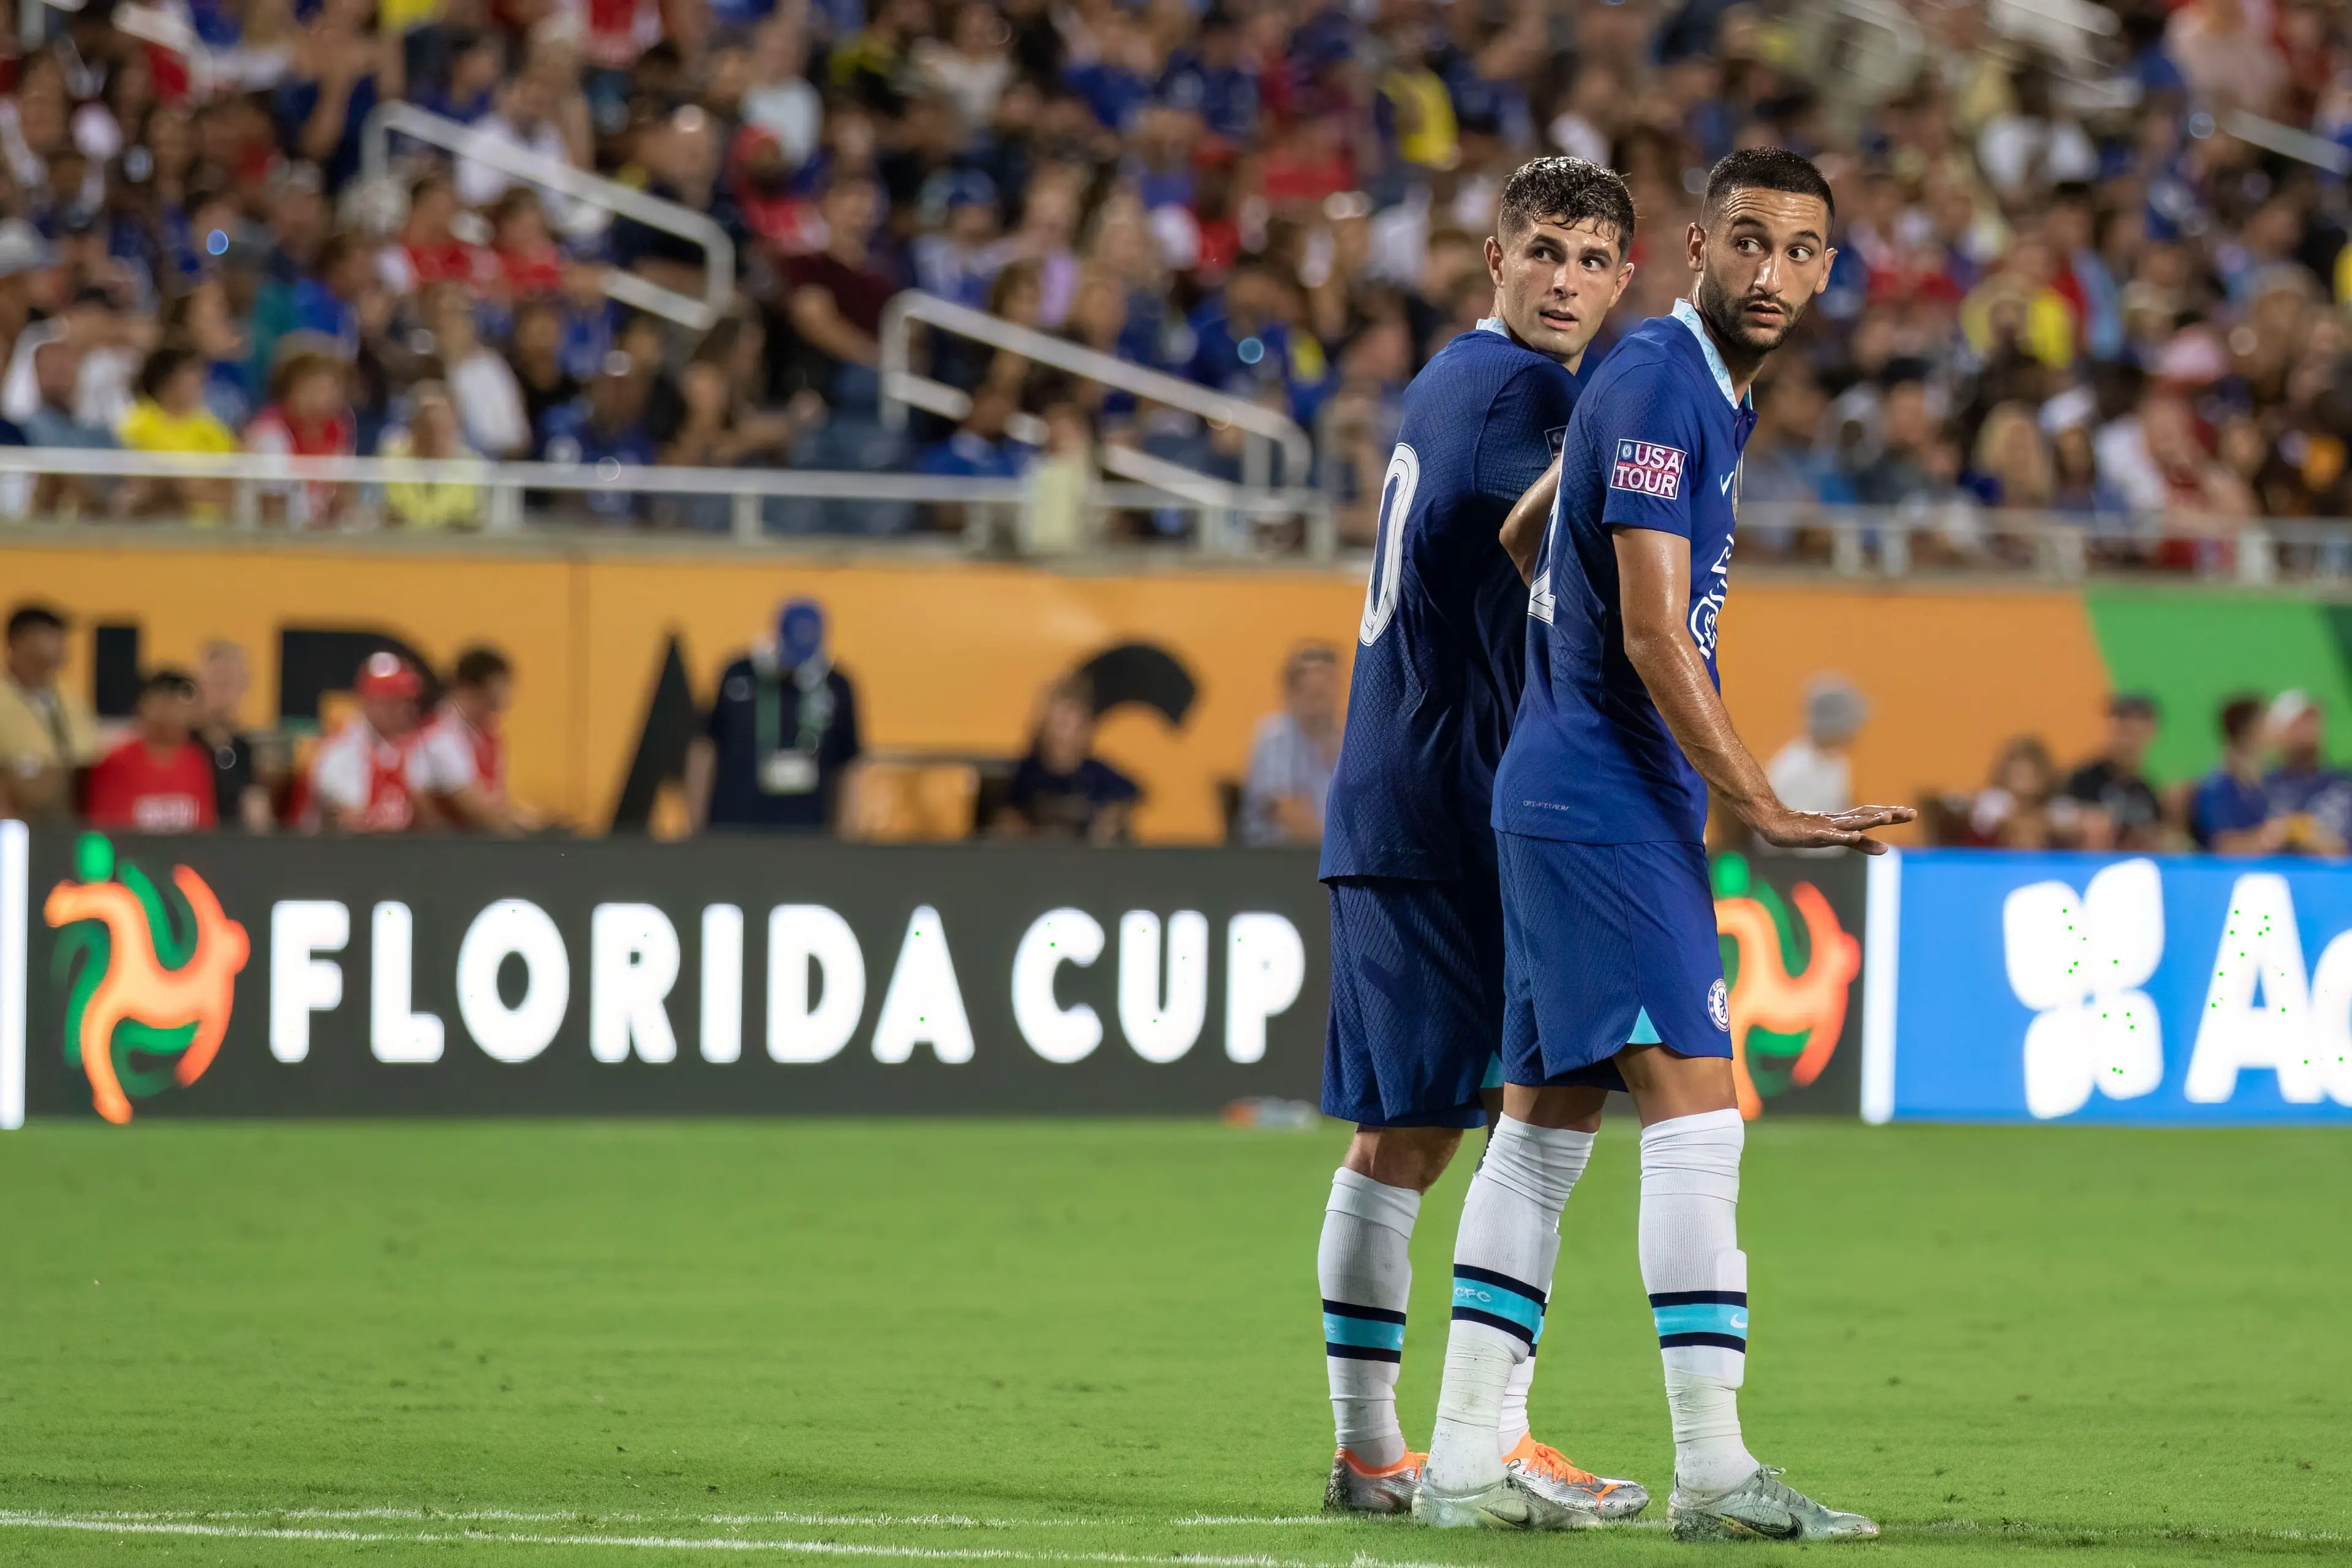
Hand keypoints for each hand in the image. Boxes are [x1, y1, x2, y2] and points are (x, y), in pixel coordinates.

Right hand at [1749, 803, 1916, 855]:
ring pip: (1853, 821)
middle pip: (1869, 815)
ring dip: (1870, 819)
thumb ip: (1862, 844)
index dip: (1892, 814)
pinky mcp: (1815, 833)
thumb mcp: (1838, 839)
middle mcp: (1840, 820)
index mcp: (1846, 821)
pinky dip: (1844, 835)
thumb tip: (1886, 849)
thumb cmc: (1804, 832)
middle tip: (1911, 813)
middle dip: (1890, 814)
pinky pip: (1832, 835)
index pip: (1873, 815)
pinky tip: (1856, 835)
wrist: (1775, 825)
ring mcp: (1828, 826)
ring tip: (1888, 817)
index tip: (1911, 813)